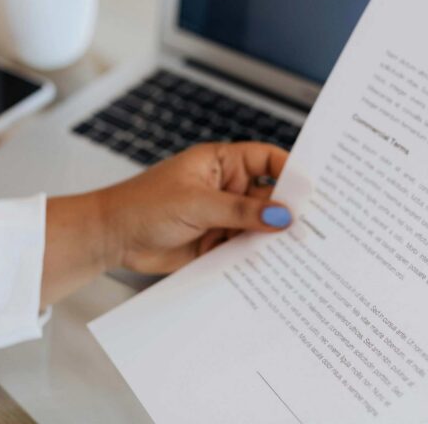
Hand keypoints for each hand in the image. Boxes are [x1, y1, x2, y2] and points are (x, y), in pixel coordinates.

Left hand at [41, 142, 291, 305]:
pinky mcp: (216, 243)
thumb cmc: (143, 205)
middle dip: (288, 211)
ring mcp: (223, 216)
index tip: (313, 190)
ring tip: (301, 251)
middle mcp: (227, 188)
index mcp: (223, 163)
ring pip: (260, 226)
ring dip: (274, 238)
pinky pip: (245, 249)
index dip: (291, 171)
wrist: (111, 238)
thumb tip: (282, 217)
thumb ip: (241, 212)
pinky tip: (274, 267)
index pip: (268, 159)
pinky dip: (257, 257)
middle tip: (315, 225)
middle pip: (270, 197)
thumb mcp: (197, 204)